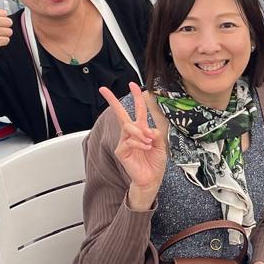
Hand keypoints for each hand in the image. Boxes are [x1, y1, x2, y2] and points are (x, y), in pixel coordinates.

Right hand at [101, 82, 168, 198]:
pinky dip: (139, 143)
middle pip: (120, 114)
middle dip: (112, 100)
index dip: (136, 97)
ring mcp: (125, 142)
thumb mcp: (161, 145)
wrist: (151, 179)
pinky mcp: (122, 151)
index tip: (133, 85)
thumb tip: (148, 129)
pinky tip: (146, 147)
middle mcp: (131, 134)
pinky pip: (129, 141)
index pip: (138, 110)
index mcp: (141, 130)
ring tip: (149, 141)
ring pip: (129, 127)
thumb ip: (156, 135)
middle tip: (103, 90)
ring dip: (140, 133)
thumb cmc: (155, 162)